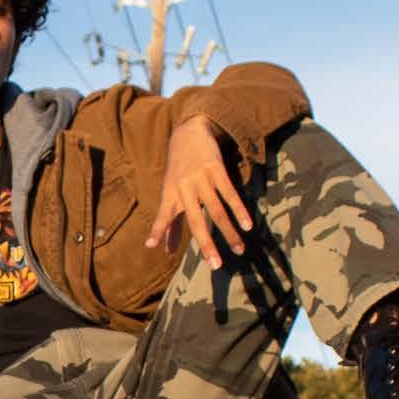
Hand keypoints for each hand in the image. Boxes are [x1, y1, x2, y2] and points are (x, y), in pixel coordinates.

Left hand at [144, 115, 252, 270]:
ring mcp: (201, 178)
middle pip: (196, 220)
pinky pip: (230, 193)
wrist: (189, 133)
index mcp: (170, 194)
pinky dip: (239, 210)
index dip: (158, 230)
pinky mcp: (216, 169)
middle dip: (206, 244)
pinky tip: (247, 225)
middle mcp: (184, 188)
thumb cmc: (178, 169)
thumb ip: (168, 222)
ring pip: (217, 210)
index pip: (163, 215)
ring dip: (229, 232)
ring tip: (239, 249)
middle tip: (216, 265)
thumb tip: (163, 251)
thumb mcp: (170, 192)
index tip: (151, 246)